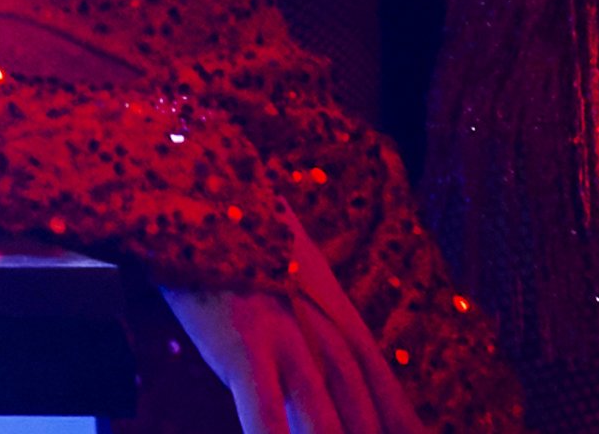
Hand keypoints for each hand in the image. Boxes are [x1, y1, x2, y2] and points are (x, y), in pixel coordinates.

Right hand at [159, 226, 436, 433]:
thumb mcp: (292, 280)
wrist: (190, 188)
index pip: (391, 399)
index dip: (408, 430)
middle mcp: (326, 334)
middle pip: (365, 418)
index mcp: (342, 322)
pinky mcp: (243, 343)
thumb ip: (314, 327)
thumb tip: (322, 377)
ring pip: (326, 424)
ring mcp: (287, 339)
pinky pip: (265, 410)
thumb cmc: (235, 240)